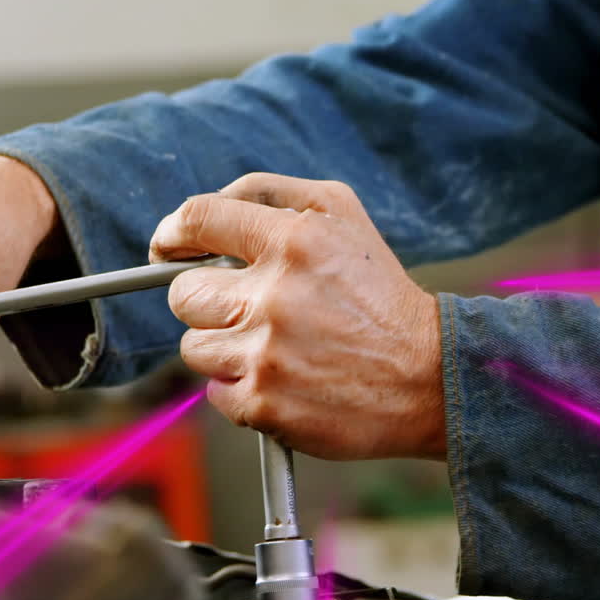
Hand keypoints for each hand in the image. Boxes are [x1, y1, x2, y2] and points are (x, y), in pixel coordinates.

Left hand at [150, 173, 444, 460]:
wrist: (430, 378)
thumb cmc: (381, 293)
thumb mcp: (343, 214)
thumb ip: (270, 194)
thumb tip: (201, 215)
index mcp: (294, 240)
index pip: (197, 219)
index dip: (173, 234)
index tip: (168, 247)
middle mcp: (275, 295)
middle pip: (183, 294)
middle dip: (209, 300)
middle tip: (248, 307)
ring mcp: (266, 354)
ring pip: (194, 347)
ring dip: (225, 347)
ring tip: (277, 347)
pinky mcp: (264, 405)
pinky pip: (214, 393)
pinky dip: (241, 388)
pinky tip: (285, 379)